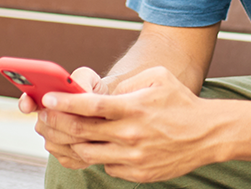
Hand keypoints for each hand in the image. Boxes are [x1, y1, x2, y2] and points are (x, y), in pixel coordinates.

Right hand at [17, 66, 106, 168]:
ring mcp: (51, 139)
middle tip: (89, 116)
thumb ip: (79, 80)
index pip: (27, 101)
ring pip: (59, 141)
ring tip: (97, 126)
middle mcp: (43, 120)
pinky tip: (95, 139)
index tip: (28, 104)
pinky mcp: (63, 156)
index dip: (25, 103)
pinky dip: (84, 149)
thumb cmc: (93, 90)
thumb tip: (75, 90)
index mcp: (45, 98)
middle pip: (47, 124)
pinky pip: (69, 156)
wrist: (106, 109)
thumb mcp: (88, 78)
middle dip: (68, 120)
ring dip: (79, 135)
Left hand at [37, 66, 217, 181]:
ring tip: (57, 134)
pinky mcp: (137, 173)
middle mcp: (130, 134)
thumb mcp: (157, 78)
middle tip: (43, 117)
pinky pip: (106, 166)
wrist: (207, 135)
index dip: (65, 102)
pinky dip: (95, 156)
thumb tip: (100, 92)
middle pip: (81, 133)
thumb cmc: (180, 102)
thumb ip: (126, 83)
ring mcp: (132, 157)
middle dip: (56, 124)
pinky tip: (90, 146)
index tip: (47, 99)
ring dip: (68, 144)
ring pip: (87, 154)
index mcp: (134, 108)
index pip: (91, 105)